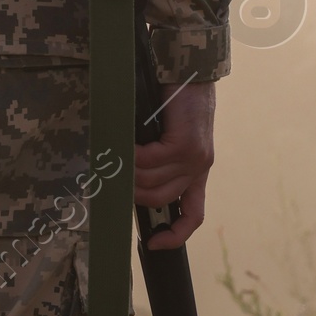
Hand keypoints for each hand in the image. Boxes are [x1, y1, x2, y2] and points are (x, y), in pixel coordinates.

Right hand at [134, 78, 214, 249]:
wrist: (190, 71)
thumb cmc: (176, 100)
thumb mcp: (170, 137)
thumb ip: (159, 159)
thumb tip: (130, 179)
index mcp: (198, 171)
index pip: (194, 215)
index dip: (176, 236)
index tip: (154, 244)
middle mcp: (199, 168)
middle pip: (160, 201)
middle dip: (133, 195)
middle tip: (116, 178)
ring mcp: (194, 158)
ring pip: (151, 182)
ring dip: (129, 173)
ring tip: (117, 158)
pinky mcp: (184, 145)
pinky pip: (150, 162)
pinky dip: (133, 156)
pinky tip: (126, 145)